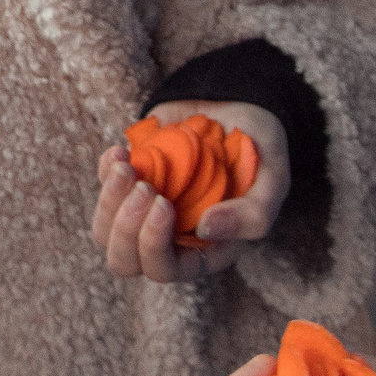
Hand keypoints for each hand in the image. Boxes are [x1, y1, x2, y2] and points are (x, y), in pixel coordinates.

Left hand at [91, 100, 288, 283]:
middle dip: (125, 226)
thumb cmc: (259, 151)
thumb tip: (206, 228)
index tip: (163, 203)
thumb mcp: (272, 182)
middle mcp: (168, 236)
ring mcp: (145, 209)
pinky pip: (103, 187)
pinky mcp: (131, 180)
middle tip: (144, 188)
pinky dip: (106, 170)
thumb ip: (252, 215)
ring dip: (109, 199)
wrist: (239, 106)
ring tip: (126, 166)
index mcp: (202, 250)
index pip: (163, 270)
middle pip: (124, 260)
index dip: (152, 244)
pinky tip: (121, 151)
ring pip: (104, 229)